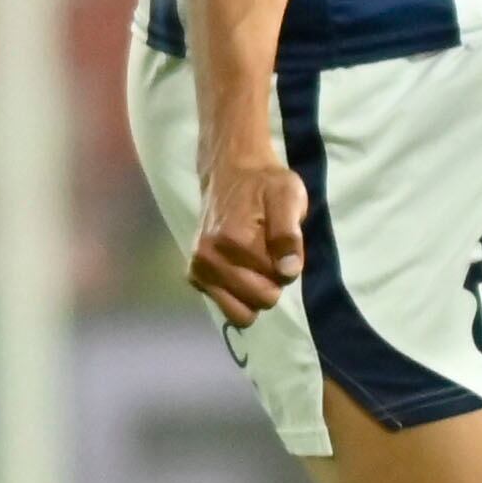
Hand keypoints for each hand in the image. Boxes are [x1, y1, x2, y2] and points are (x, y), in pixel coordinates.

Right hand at [191, 146, 311, 325]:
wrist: (230, 170)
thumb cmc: (264, 183)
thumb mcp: (288, 197)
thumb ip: (288, 235)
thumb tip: (287, 272)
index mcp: (232, 242)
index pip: (274, 286)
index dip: (284, 269)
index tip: (280, 244)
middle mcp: (208, 260)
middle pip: (257, 303)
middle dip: (269, 283)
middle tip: (268, 253)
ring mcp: (198, 270)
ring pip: (239, 313)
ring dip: (252, 293)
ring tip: (254, 263)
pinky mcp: (193, 275)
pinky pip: (225, 305)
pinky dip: (237, 293)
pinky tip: (239, 266)